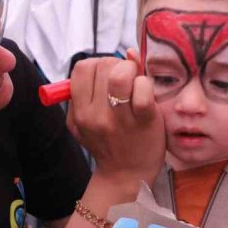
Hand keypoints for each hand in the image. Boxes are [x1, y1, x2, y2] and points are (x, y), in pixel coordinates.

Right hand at [67, 57, 164, 186]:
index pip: (83, 68)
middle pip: (102, 66)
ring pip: (120, 74)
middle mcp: (95, 116)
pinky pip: (143, 89)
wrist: (127, 176)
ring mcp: (120, 119)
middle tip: (124, 82)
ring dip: (131, 72)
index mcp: (80, 113)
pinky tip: (146, 96)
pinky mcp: (144, 120)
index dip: (98, 65)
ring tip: (135, 84)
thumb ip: (95, 89)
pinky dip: (146, 85)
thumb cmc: (109, 143)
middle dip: (117, 66)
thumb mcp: (88, 121)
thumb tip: (128, 52)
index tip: (106, 78)